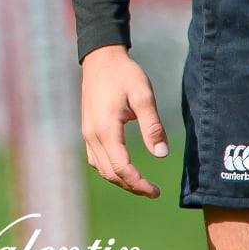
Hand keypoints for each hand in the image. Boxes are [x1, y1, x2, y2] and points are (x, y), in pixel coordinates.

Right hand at [80, 45, 169, 198]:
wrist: (101, 57)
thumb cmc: (124, 75)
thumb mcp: (144, 96)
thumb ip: (152, 126)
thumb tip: (161, 155)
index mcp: (106, 129)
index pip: (121, 168)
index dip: (139, 184)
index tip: (156, 192)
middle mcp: (92, 135)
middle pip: (110, 173)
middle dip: (131, 186)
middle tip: (153, 191)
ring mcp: (87, 133)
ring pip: (101, 168)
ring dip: (120, 180)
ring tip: (140, 183)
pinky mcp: (87, 129)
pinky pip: (95, 159)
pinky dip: (109, 169)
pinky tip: (123, 167)